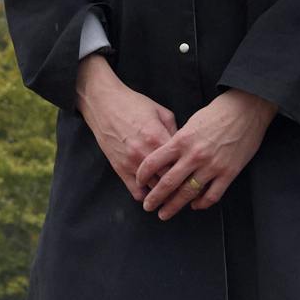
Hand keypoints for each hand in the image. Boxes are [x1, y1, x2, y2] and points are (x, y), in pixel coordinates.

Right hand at [76, 55, 178, 203]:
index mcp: (158, 138)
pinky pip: (136, 191)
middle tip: (188, 189)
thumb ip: (175, 131)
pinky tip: (152, 192)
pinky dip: (146, 195)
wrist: (104, 104)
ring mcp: (131, 163)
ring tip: (173, 195)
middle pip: (168, 180)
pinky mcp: (119, 169)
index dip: (190, 171)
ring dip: (164, 193)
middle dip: (180, 185)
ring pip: (154, 189)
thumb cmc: (133, 105)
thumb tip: (185, 148)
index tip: (196, 175)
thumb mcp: (161, 112)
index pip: (180, 164)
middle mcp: (145, 154)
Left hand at [136, 89, 276, 219]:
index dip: (143, 175)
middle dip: (155, 198)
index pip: (154, 162)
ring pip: (188, 193)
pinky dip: (201, 204)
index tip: (139, 182)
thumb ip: (178, 142)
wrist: (246, 109)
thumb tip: (166, 158)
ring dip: (174, 206)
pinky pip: (212, 195)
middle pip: (168, 183)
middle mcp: (194, 155)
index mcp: (181, 140)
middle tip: (148, 206)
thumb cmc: (217, 113)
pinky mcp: (228, 173)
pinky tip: (195, 205)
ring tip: (165, 213)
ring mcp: (212, 166)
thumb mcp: (191, 123)